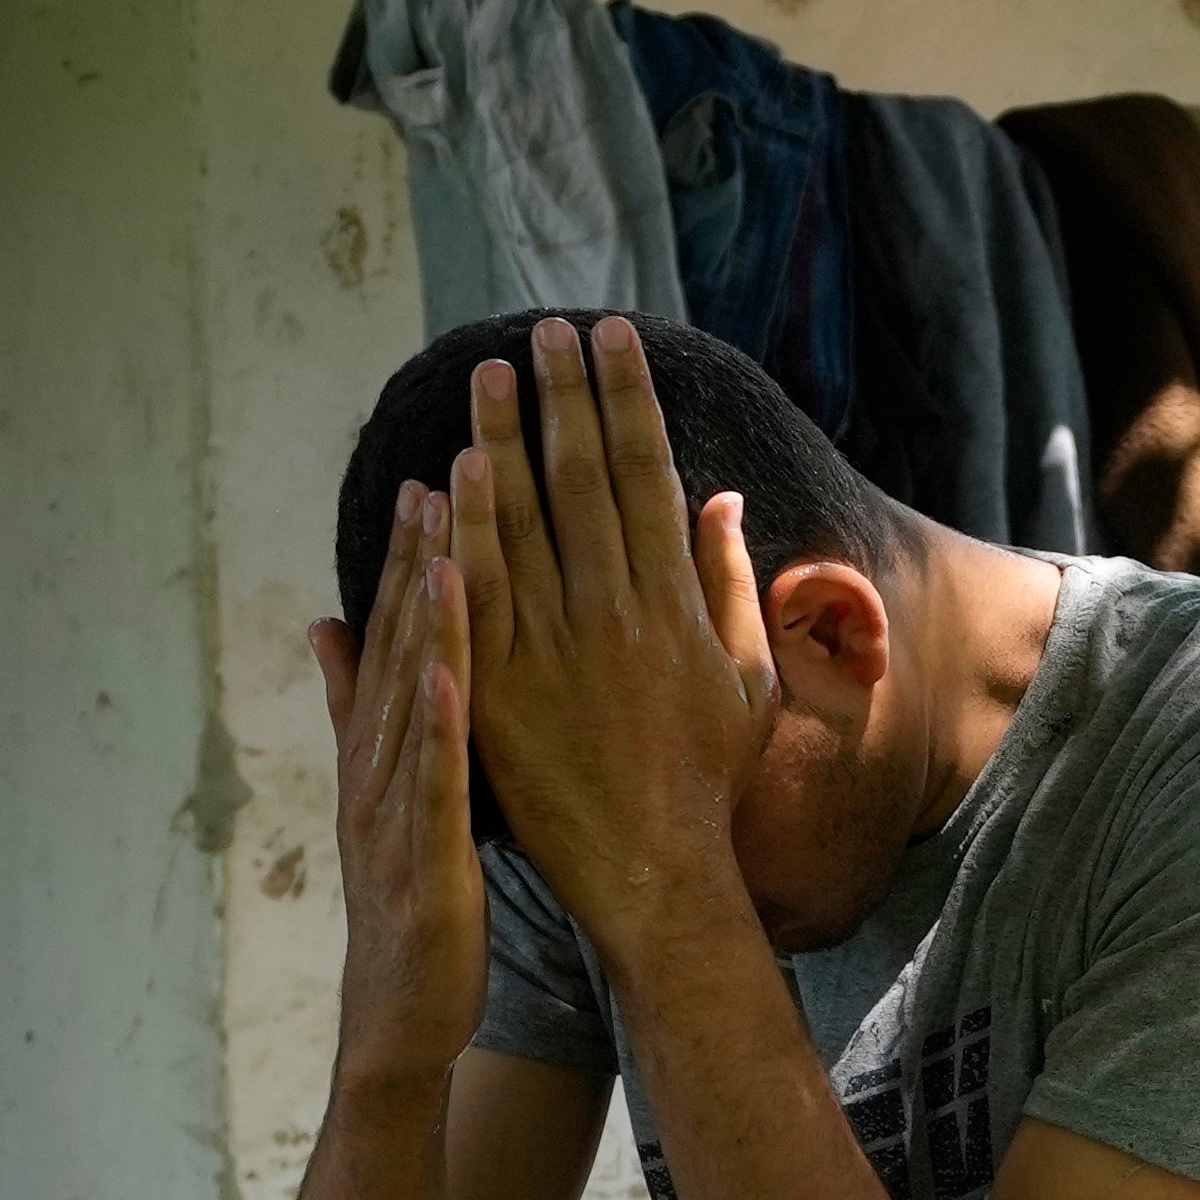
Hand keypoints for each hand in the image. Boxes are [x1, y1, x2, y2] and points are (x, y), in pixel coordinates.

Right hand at [309, 480, 485, 1092]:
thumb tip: (324, 621)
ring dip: (424, 625)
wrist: (400, 1012)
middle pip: (398, 650)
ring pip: (411, 703)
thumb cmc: (410, 902)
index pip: (396, 638)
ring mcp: (395, 810)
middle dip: (416, 563)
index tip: (432, 477)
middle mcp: (379, 766)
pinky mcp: (424, 857)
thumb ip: (354, 710)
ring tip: (444, 545)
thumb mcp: (383, 791)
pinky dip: (437, 728)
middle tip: (437, 473)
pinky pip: (432, 784)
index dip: (408, 559)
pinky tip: (450, 674)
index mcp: (383, 749)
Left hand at [451, 316, 777, 954]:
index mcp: (676, 605)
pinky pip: (477, 589)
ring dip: (505, 437)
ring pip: (524, 520)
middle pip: (583, 477)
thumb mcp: (747, 681)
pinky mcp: (499, 685)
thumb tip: (721, 500)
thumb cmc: (705, 779)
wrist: (652, 868)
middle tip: (544, 330)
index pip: (645, 473)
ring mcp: (552, 649)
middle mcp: (615, 613)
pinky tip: (453, 468)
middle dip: (565, 395)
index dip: (625, 398)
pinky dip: (465, 526)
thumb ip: (731, 585)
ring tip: (489, 373)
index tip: (610, 339)